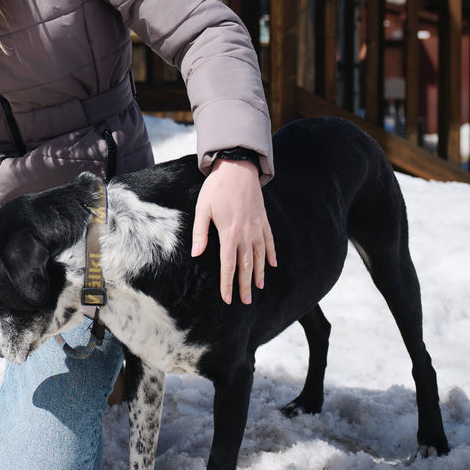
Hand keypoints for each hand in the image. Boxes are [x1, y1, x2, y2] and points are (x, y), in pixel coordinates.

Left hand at [191, 159, 275, 304]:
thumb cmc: (216, 188)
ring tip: (258, 287)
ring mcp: (257, 227)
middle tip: (246, 300)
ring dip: (259, 273)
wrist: (238, 168)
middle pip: (246, 265)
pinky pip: (270, 241)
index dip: (228, 283)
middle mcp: (246, 233)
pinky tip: (273, 264)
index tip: (228, 299)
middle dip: (245, 285)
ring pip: (260, 256)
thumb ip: (199, 233)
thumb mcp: (202, 209)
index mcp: (229, 233)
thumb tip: (196, 254)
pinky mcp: (264, 220)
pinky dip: (272, 254)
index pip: (229, 265)